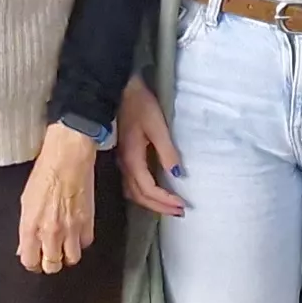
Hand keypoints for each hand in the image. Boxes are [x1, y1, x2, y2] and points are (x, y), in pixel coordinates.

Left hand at [18, 123, 97, 274]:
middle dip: (50, 262)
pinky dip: (81, 241)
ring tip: (64, 246)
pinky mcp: (88, 222)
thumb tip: (25, 246)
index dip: (32, 263)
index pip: (30, 261)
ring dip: (67, 255)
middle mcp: (51, 232)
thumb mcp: (25, 201)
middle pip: (52, 266)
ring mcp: (71, 229)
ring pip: (71, 259)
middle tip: (50, 255)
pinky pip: (85, 243)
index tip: (34, 260)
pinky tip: (76, 232)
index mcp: (31, 226)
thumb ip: (26, 228)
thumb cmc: (45, 173)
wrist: (68, 158)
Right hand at [115, 75, 186, 217]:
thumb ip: (167, 151)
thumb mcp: (157, 126)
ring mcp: (121, 161)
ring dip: (151, 202)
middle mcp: (124, 165)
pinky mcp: (123, 156)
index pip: (149, 189)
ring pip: (133, 192)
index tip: (182, 205)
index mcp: (133, 159)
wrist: (119, 90)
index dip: (165, 200)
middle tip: (179, 212)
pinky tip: (153, 192)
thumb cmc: (139, 105)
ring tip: (168, 206)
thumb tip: (177, 173)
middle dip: (159, 207)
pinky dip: (143, 193)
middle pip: (140, 196)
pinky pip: (131, 184)